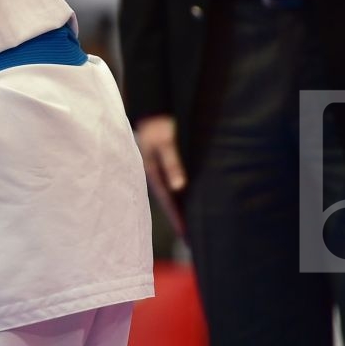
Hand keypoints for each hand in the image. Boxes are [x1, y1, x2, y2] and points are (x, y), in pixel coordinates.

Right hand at [134, 114, 186, 237]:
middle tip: (191, 240)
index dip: (178, 220)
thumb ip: (172, 163)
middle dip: (179, 219)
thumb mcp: (165, 142)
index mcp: (153, 172)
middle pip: (169, 202)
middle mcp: (156, 173)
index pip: (168, 202)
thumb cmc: (159, 123)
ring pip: (171, 194)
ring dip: (180, 208)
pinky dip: (181, 194)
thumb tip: (179, 186)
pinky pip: (173, 183)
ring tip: (192, 224)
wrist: (153, 105)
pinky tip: (188, 199)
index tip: (187, 238)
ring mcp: (158, 168)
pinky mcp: (163, 161)